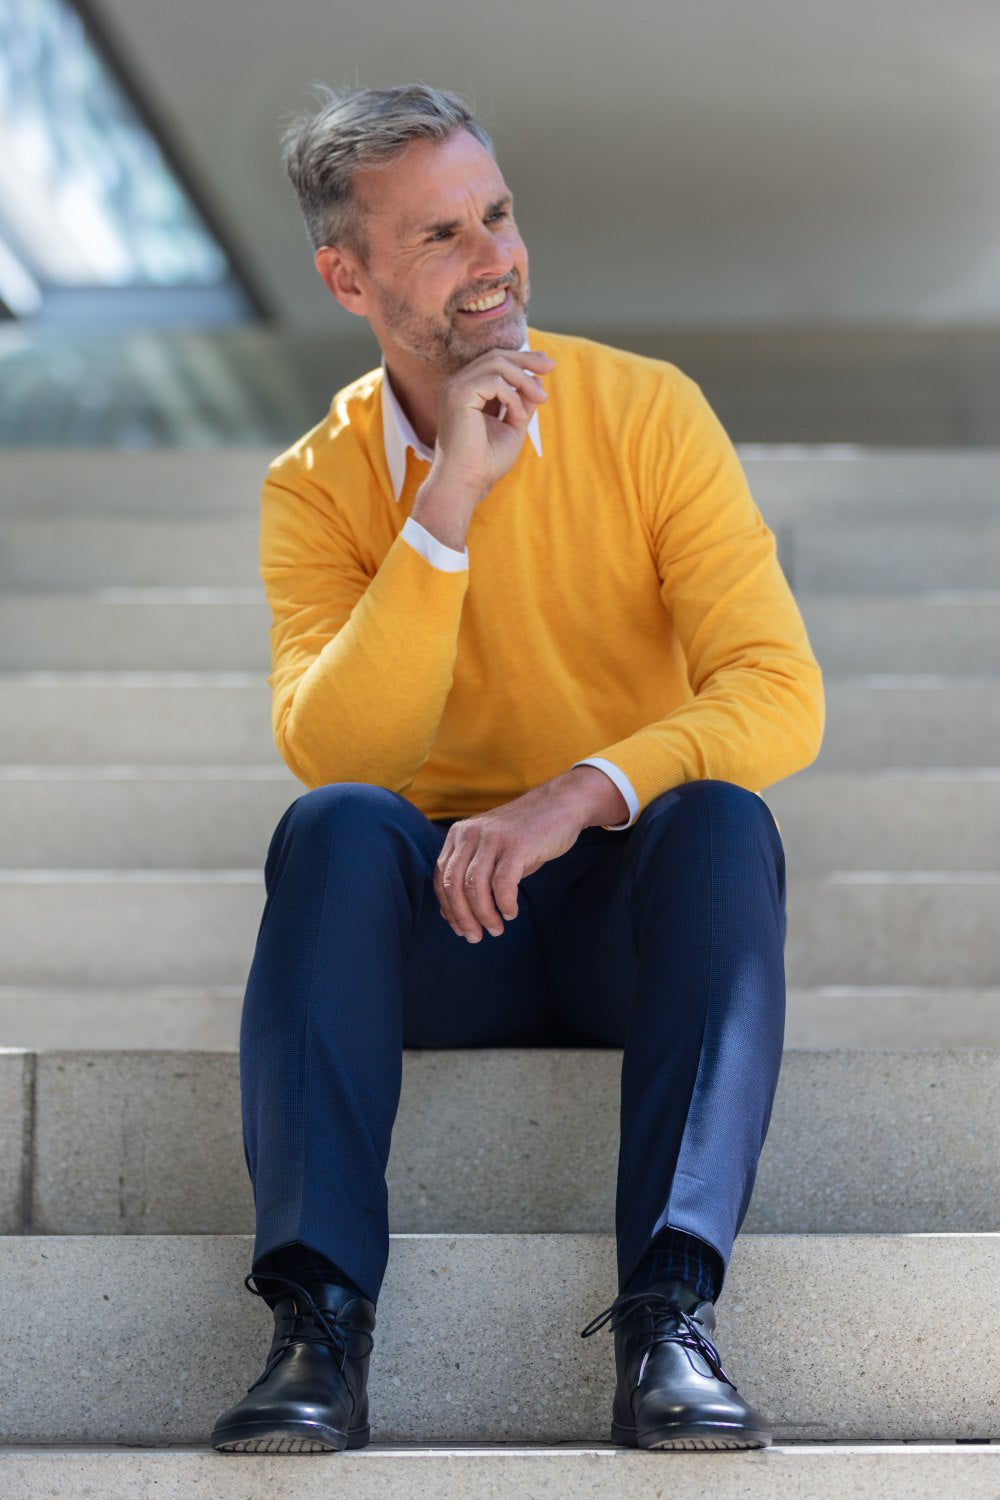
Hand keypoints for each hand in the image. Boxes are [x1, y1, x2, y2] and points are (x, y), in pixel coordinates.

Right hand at [430, 347, 554, 499]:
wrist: (467, 481)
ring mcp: (454, 387)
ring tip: (541, 399)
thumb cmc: (486, 462)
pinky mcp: (457, 394)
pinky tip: (517, 416)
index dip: (520, 359)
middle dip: (526, 359)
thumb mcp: (513, 427)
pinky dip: (513, 397)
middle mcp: (456, 384)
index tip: (545, 365)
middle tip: (551, 366)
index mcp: (466, 390)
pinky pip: (495, 382)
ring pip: (497, 364)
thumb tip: (537, 380)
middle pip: (495, 356)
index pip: (494, 362)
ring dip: (524, 380)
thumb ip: (523, 404)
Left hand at [434, 783, 581, 942]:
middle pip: (454, 885)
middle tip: (475, 937)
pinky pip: (502, 884)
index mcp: (459, 834)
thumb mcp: (492, 851)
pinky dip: (504, 904)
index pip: (442, 878)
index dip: (448, 908)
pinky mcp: (516, 844)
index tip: (459, 928)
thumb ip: (472, 876)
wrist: (561, 805)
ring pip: (475, 887)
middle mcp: (470, 833)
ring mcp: (493, 837)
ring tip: (496, 929)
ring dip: (483, 915)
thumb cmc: (526, 835)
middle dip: (462, 917)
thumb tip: (452, 914)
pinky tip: (511, 913)